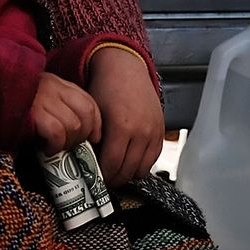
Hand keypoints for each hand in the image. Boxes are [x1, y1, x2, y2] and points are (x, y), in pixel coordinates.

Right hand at [31, 72, 101, 153]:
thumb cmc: (16, 111)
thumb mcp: (40, 103)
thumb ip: (60, 108)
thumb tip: (82, 133)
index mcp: (56, 83)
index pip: (88, 100)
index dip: (96, 123)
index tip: (94, 138)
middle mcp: (52, 86)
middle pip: (86, 112)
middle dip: (83, 135)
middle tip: (70, 145)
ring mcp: (43, 98)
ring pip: (74, 124)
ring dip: (67, 142)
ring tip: (56, 147)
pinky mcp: (33, 113)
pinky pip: (57, 132)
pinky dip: (55, 145)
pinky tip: (47, 149)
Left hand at [87, 47, 162, 185]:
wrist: (125, 69)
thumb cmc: (105, 89)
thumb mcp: (94, 114)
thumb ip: (92, 140)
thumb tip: (88, 164)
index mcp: (121, 127)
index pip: (112, 165)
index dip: (102, 176)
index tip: (95, 179)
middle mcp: (141, 131)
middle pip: (127, 170)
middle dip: (114, 179)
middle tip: (104, 180)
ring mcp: (153, 132)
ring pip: (142, 169)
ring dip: (128, 174)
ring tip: (117, 172)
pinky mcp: (161, 131)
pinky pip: (154, 158)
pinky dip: (142, 164)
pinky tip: (130, 162)